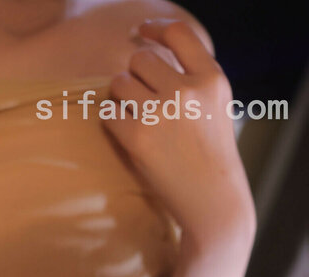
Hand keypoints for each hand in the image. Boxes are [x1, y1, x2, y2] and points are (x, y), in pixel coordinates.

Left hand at [102, 19, 255, 253]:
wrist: (212, 200)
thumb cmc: (210, 155)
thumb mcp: (215, 107)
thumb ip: (193, 79)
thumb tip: (150, 53)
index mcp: (212, 79)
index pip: (179, 33)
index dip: (154, 29)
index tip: (140, 32)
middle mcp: (188, 91)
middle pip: (141, 59)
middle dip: (134, 76)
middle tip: (139, 100)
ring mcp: (163, 113)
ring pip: (120, 82)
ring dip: (120, 98)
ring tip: (134, 119)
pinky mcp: (139, 137)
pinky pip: (108, 114)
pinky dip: (111, 122)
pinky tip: (125, 135)